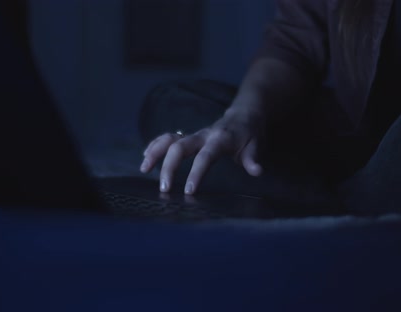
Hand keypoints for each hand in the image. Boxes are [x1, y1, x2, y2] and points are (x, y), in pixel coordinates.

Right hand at [139, 109, 264, 194]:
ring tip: (143, 169)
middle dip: (169, 167)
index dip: (195, 173)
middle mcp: (202, 135)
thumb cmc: (249, 134)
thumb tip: (257, 171)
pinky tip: (145, 157)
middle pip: (179, 147)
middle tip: (164, 189)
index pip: (205, 157)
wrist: (243, 115)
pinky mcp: (188, 135)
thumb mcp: (255, 145)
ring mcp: (193, 134)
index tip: (189, 192)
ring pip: (169, 139)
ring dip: (155, 153)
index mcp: (220, 140)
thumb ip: (252, 159)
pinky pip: (167, 138)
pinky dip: (155, 145)